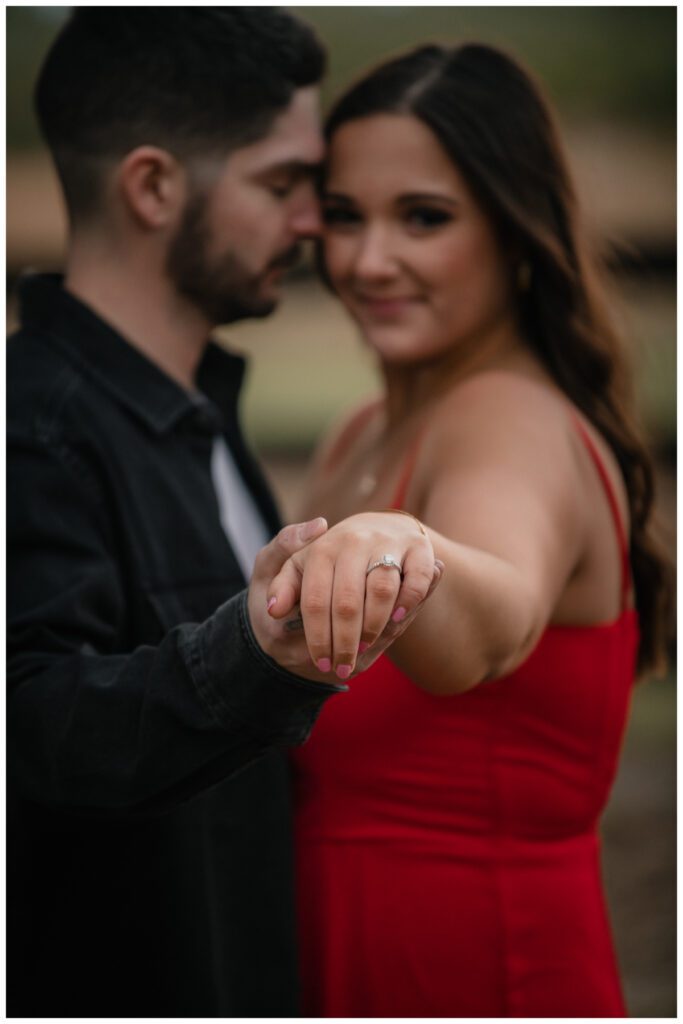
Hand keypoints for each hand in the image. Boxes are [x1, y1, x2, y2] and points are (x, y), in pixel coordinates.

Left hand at [266, 511, 438, 678]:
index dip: (317, 637)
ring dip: (372, 627)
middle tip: (342, 667)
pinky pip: (417, 577)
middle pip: (347, 602)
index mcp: (321, 548)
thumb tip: (274, 609)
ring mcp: (387, 541)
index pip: (315, 601)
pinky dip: (410, 600)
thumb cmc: (330, 557)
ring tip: (363, 648)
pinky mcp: (418, 545)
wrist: (375, 528)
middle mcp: (354, 541)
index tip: (320, 662)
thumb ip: (281, 586)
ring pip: (381, 591)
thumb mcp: (296, 566)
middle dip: (344, 642)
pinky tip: (397, 619)